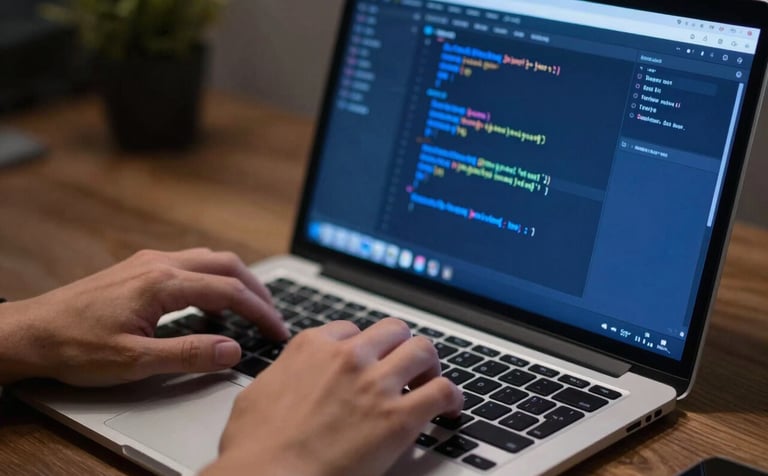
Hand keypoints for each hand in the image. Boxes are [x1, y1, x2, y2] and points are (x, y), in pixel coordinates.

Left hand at [0, 249, 288, 385]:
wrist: (30, 333)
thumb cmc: (76, 347)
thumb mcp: (135, 361)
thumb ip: (190, 354)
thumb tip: (232, 349)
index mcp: (162, 283)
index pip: (229, 292)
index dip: (261, 313)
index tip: (278, 332)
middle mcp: (160, 263)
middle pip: (227, 265)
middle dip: (257, 290)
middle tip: (273, 318)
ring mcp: (149, 262)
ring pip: (210, 260)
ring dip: (236, 282)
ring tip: (250, 311)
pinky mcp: (140, 269)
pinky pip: (190, 266)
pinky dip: (213, 282)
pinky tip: (210, 309)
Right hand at [203, 318, 462, 475]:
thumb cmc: (254, 449)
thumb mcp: (256, 395)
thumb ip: (281, 376)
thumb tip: (286, 379)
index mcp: (311, 347)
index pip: (352, 330)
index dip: (363, 348)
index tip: (368, 361)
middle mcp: (347, 357)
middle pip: (392, 330)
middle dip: (399, 347)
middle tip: (403, 368)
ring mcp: (374, 384)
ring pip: (422, 350)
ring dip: (428, 365)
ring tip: (428, 382)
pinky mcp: (398, 417)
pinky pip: (442, 391)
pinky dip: (451, 397)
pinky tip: (450, 408)